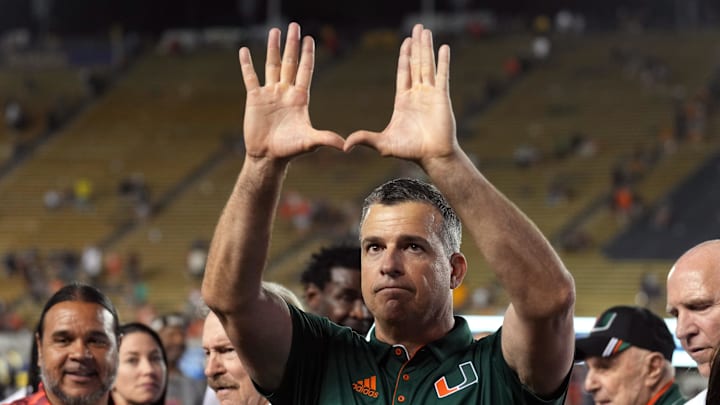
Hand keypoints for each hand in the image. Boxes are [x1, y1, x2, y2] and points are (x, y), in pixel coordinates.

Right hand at [239, 22, 343, 160]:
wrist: (268, 157)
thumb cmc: (290, 150)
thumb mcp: (309, 142)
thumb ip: (325, 139)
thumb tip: (344, 145)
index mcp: (299, 98)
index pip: (305, 70)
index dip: (307, 55)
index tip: (309, 39)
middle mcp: (285, 92)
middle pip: (289, 63)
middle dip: (292, 44)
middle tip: (295, 26)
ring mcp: (270, 94)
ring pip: (272, 65)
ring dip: (273, 48)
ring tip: (275, 31)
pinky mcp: (254, 98)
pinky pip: (250, 77)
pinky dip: (247, 65)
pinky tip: (244, 51)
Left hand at [344, 24, 457, 164]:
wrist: (432, 156)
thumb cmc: (410, 151)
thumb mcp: (383, 144)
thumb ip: (364, 139)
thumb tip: (344, 146)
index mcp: (403, 100)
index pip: (404, 72)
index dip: (404, 56)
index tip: (405, 42)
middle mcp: (418, 94)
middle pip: (416, 63)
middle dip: (416, 45)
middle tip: (417, 28)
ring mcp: (430, 94)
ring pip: (427, 64)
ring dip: (427, 47)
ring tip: (426, 31)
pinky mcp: (442, 97)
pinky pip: (442, 75)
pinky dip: (443, 61)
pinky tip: (444, 47)